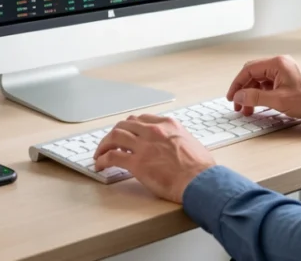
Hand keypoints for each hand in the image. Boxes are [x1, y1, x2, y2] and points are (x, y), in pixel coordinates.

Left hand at [93, 115, 215, 202]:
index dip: (130, 127)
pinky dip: (102, 159)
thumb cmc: (201, 167)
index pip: (141, 119)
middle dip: (114, 133)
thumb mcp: (190, 142)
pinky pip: (112, 156)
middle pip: (125, 125)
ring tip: (100, 153)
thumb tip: (173, 146)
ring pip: (115, 136)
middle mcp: (154, 131)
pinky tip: (100, 165)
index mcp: (168, 124)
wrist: (200, 180)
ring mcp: (144, 146)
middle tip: (110, 143)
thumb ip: (176, 139)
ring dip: (104, 144)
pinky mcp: (137, 163)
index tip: (127, 134)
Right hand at [226, 55, 300, 118]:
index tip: (232, 97)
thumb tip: (239, 96)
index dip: (237, 84)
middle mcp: (279, 64)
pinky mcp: (287, 79)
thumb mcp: (278, 100)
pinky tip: (259, 105)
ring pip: (260, 80)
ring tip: (248, 110)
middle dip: (244, 90)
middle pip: (253, 74)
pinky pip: (268, 84)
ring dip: (252, 94)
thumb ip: (255, 97)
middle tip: (238, 105)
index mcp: (276, 64)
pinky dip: (261, 94)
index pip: (248, 70)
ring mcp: (284, 71)